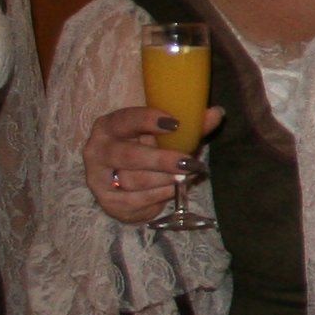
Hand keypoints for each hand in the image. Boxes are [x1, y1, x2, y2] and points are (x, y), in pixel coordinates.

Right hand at [82, 103, 215, 223]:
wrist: (128, 185)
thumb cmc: (148, 151)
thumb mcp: (166, 137)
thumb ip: (189, 126)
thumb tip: (217, 113)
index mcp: (110, 126)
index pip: (125, 119)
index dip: (148, 120)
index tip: (175, 123)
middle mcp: (97, 150)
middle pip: (128, 155)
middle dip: (161, 160)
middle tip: (188, 162)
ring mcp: (98, 178)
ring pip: (133, 180)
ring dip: (164, 179)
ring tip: (184, 177)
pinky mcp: (106, 202)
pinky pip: (135, 200)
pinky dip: (158, 196)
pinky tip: (171, 190)